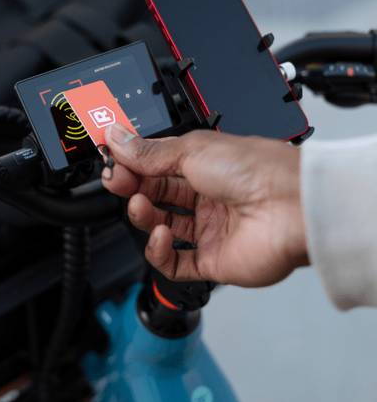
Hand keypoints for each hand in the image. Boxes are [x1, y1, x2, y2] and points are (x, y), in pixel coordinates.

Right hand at [102, 124, 308, 286]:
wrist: (290, 206)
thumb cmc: (257, 170)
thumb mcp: (192, 150)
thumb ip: (148, 151)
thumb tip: (116, 138)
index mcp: (205, 165)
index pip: (155, 166)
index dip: (132, 165)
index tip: (111, 161)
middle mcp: (207, 197)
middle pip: (155, 195)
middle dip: (132, 188)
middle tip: (118, 182)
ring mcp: (210, 229)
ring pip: (160, 227)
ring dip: (143, 216)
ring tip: (141, 205)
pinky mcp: (212, 260)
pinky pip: (174, 262)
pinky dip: (159, 251)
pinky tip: (161, 234)